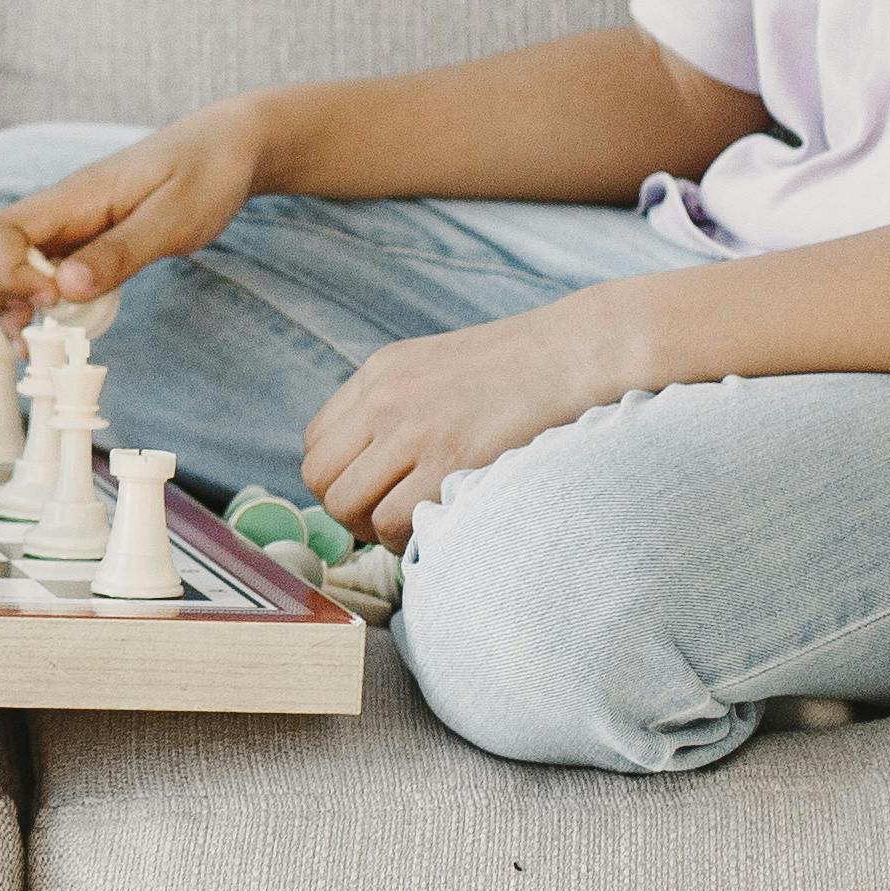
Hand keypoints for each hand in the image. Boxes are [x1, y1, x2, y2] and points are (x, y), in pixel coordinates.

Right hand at [0, 105, 261, 325]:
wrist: (226, 149)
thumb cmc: (205, 174)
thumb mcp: (174, 218)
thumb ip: (120, 253)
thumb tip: (67, 291)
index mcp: (68, 199)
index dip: (8, 275)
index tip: (54, 300)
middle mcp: (52, 214)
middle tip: (33, 321)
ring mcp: (59, 230)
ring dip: (1, 304)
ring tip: (41, 338)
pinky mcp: (74, 246)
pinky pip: (28, 274)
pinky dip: (30, 306)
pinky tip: (63, 326)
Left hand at [298, 295, 638, 543]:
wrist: (574, 353)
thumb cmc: (517, 368)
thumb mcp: (435, 366)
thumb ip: (394, 405)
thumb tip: (367, 465)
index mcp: (378, 374)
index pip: (316, 445)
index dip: (337, 479)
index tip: (371, 492)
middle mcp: (384, 400)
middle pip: (322, 481)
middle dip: (348, 511)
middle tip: (388, 515)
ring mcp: (413, 431)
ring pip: (350, 508)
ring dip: (376, 528)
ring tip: (416, 521)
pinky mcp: (447, 462)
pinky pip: (393, 522)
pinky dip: (407, 537)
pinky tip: (439, 523)